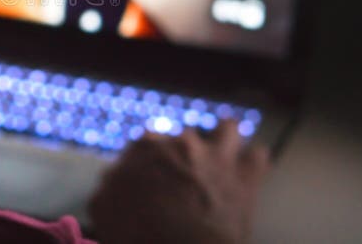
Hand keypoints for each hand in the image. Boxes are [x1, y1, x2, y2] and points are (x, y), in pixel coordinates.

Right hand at [88, 121, 269, 243]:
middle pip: (184, 138)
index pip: (144, 146)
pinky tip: (250, 168)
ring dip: (225, 138)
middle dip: (185, 153)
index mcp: (145, 147)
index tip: (149, 181)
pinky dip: (253, 162)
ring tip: (224, 148)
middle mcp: (181, 143)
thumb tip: (112, 181)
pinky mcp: (245, 178)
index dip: (148, 164)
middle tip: (182, 177)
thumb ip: (108, 188)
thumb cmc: (139, 232)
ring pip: (227, 129)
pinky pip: (258, 157)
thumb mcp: (103, 209)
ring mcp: (216, 156)